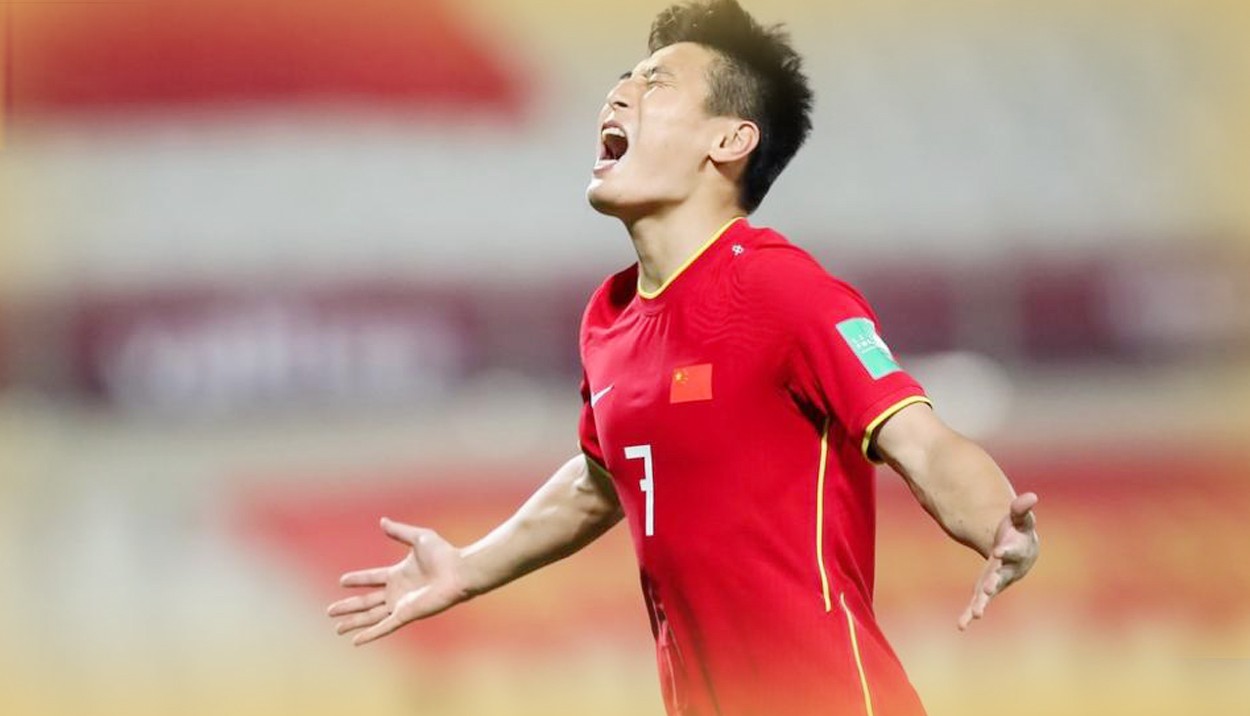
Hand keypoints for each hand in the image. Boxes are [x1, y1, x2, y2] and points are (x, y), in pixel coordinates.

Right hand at [327, 517, 470, 644]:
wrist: (458, 571)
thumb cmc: (444, 554)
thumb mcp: (418, 538)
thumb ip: (399, 531)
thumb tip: (382, 521)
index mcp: (398, 574)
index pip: (372, 578)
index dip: (357, 579)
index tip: (342, 581)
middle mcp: (397, 591)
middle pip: (367, 601)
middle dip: (348, 606)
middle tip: (330, 611)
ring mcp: (401, 605)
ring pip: (371, 616)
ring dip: (353, 622)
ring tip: (337, 628)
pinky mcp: (406, 614)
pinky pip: (384, 626)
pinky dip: (370, 633)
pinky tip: (356, 640)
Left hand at [958, 492, 1038, 629]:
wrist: (1023, 551)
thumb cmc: (1019, 531)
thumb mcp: (1020, 518)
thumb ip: (1021, 508)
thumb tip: (1031, 496)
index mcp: (1017, 551)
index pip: (1013, 550)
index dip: (1007, 550)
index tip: (998, 550)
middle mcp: (1009, 569)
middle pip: (1002, 576)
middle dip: (996, 581)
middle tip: (989, 587)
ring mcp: (999, 580)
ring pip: (990, 592)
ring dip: (983, 602)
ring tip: (976, 613)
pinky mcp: (987, 588)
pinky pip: (979, 601)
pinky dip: (970, 612)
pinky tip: (961, 625)